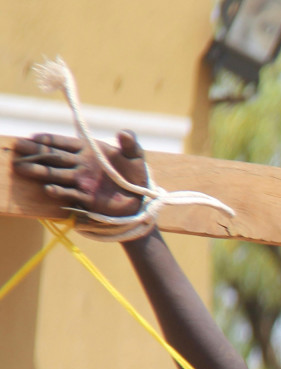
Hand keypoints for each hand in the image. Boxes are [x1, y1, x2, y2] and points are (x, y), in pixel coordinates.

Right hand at [12, 131, 147, 217]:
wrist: (139, 198)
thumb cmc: (135, 173)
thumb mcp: (135, 156)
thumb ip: (130, 143)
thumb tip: (124, 132)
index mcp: (89, 151)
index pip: (66, 143)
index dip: (51, 140)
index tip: (34, 137)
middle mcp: (80, 165)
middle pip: (55, 157)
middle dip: (36, 152)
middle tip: (16, 147)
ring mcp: (81, 181)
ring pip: (56, 174)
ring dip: (39, 171)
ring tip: (21, 167)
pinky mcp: (85, 197)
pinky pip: (69, 193)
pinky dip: (59, 191)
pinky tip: (48, 188)